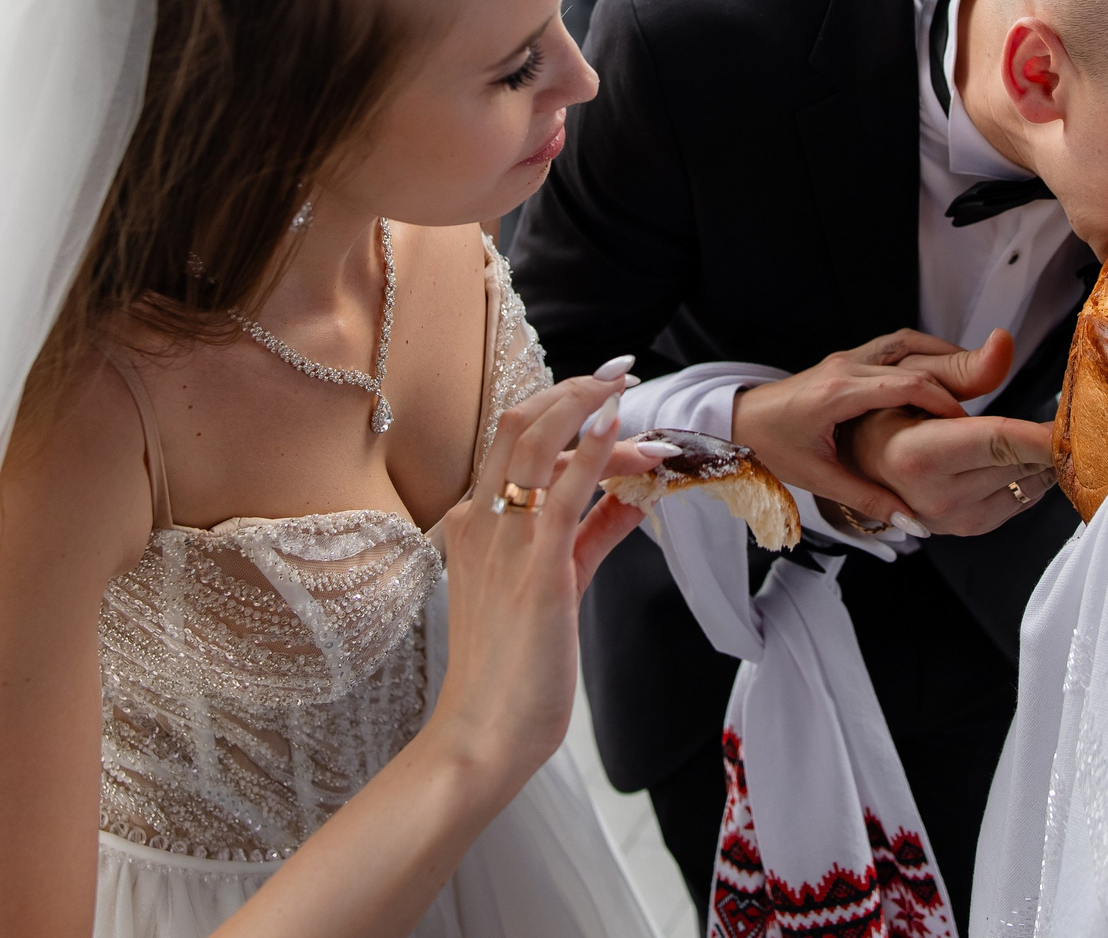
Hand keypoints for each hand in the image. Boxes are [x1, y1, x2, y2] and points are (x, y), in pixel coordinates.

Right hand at [427, 377, 648, 792]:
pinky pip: (563, 494)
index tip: (605, 394)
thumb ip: (591, 535)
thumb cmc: (512, 671)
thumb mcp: (555, 585)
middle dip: (573, 390)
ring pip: (537, 443)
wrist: (482, 734)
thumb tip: (634, 497)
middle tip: (620, 373)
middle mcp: (480, 522)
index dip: (560, 407)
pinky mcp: (537, 571)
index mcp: (473, 524)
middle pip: (517, 424)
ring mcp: (503, 544)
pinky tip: (619, 429)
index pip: (513, 441)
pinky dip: (593, 452)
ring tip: (630, 392)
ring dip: (589, 408)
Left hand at [731, 329, 1006, 530]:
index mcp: (838, 395)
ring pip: (905, 343)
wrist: (740, 422)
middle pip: (912, 360)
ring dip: (942, 358)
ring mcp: (846, 358)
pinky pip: (894, 347)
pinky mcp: (848, 360)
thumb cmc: (772, 448)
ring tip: (975, 382)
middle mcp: (844, 367)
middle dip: (954, 378)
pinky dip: (923, 356)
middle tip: (986, 400)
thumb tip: (912, 521)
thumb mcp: (820, 479)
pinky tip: (942, 376)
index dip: (943, 403)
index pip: (905, 386)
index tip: (968, 425)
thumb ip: (868, 498)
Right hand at [840, 330, 1056, 536]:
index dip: (1044, 433)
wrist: (860, 464)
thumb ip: (964, 366)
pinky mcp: (970, 529)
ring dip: (1042, 456)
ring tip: (1034, 432)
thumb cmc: (882, 416)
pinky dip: (1030, 473)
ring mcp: (953, 521)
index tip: (1079, 424)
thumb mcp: (914, 378)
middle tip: (1070, 415)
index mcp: (918, 456)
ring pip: (1029, 481)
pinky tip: (1016, 454)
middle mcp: (936, 497)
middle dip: (1053, 438)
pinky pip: (1023, 498)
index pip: (999, 441)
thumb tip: (1003, 343)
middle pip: (1022, 461)